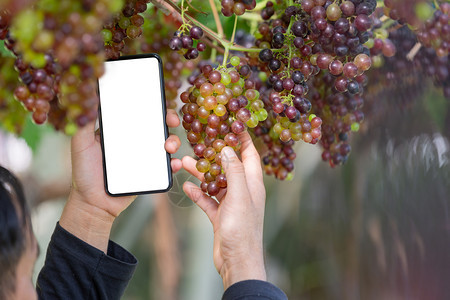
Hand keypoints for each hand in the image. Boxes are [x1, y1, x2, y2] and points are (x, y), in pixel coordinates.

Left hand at [59, 109, 181, 251]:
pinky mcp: (152, 173)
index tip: (158, 105)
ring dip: (173, 141)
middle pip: (157, 126)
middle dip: (168, 120)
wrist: (93, 203)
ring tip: (168, 147)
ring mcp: (145, 157)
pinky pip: (167, 167)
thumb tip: (90, 104)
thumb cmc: (85, 174)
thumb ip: (84, 126)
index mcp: (121, 132)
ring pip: (166, 144)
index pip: (139, 114)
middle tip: (171, 122)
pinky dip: (175, 164)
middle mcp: (135, 142)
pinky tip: (174, 163)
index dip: (151, 107)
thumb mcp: (80, 145)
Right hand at [182, 131, 266, 289]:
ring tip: (186, 162)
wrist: (236, 261)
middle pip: (229, 166)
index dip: (242, 139)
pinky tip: (187, 187)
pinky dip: (198, 193)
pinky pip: (207, 200)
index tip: (232, 124)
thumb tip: (227, 149)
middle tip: (201, 143)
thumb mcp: (239, 196)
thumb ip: (234, 171)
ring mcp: (231, 204)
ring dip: (202, 173)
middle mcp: (243, 191)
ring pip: (215, 182)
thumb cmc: (242, 229)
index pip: (250, 154)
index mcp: (252, 183)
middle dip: (215, 155)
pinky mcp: (220, 216)